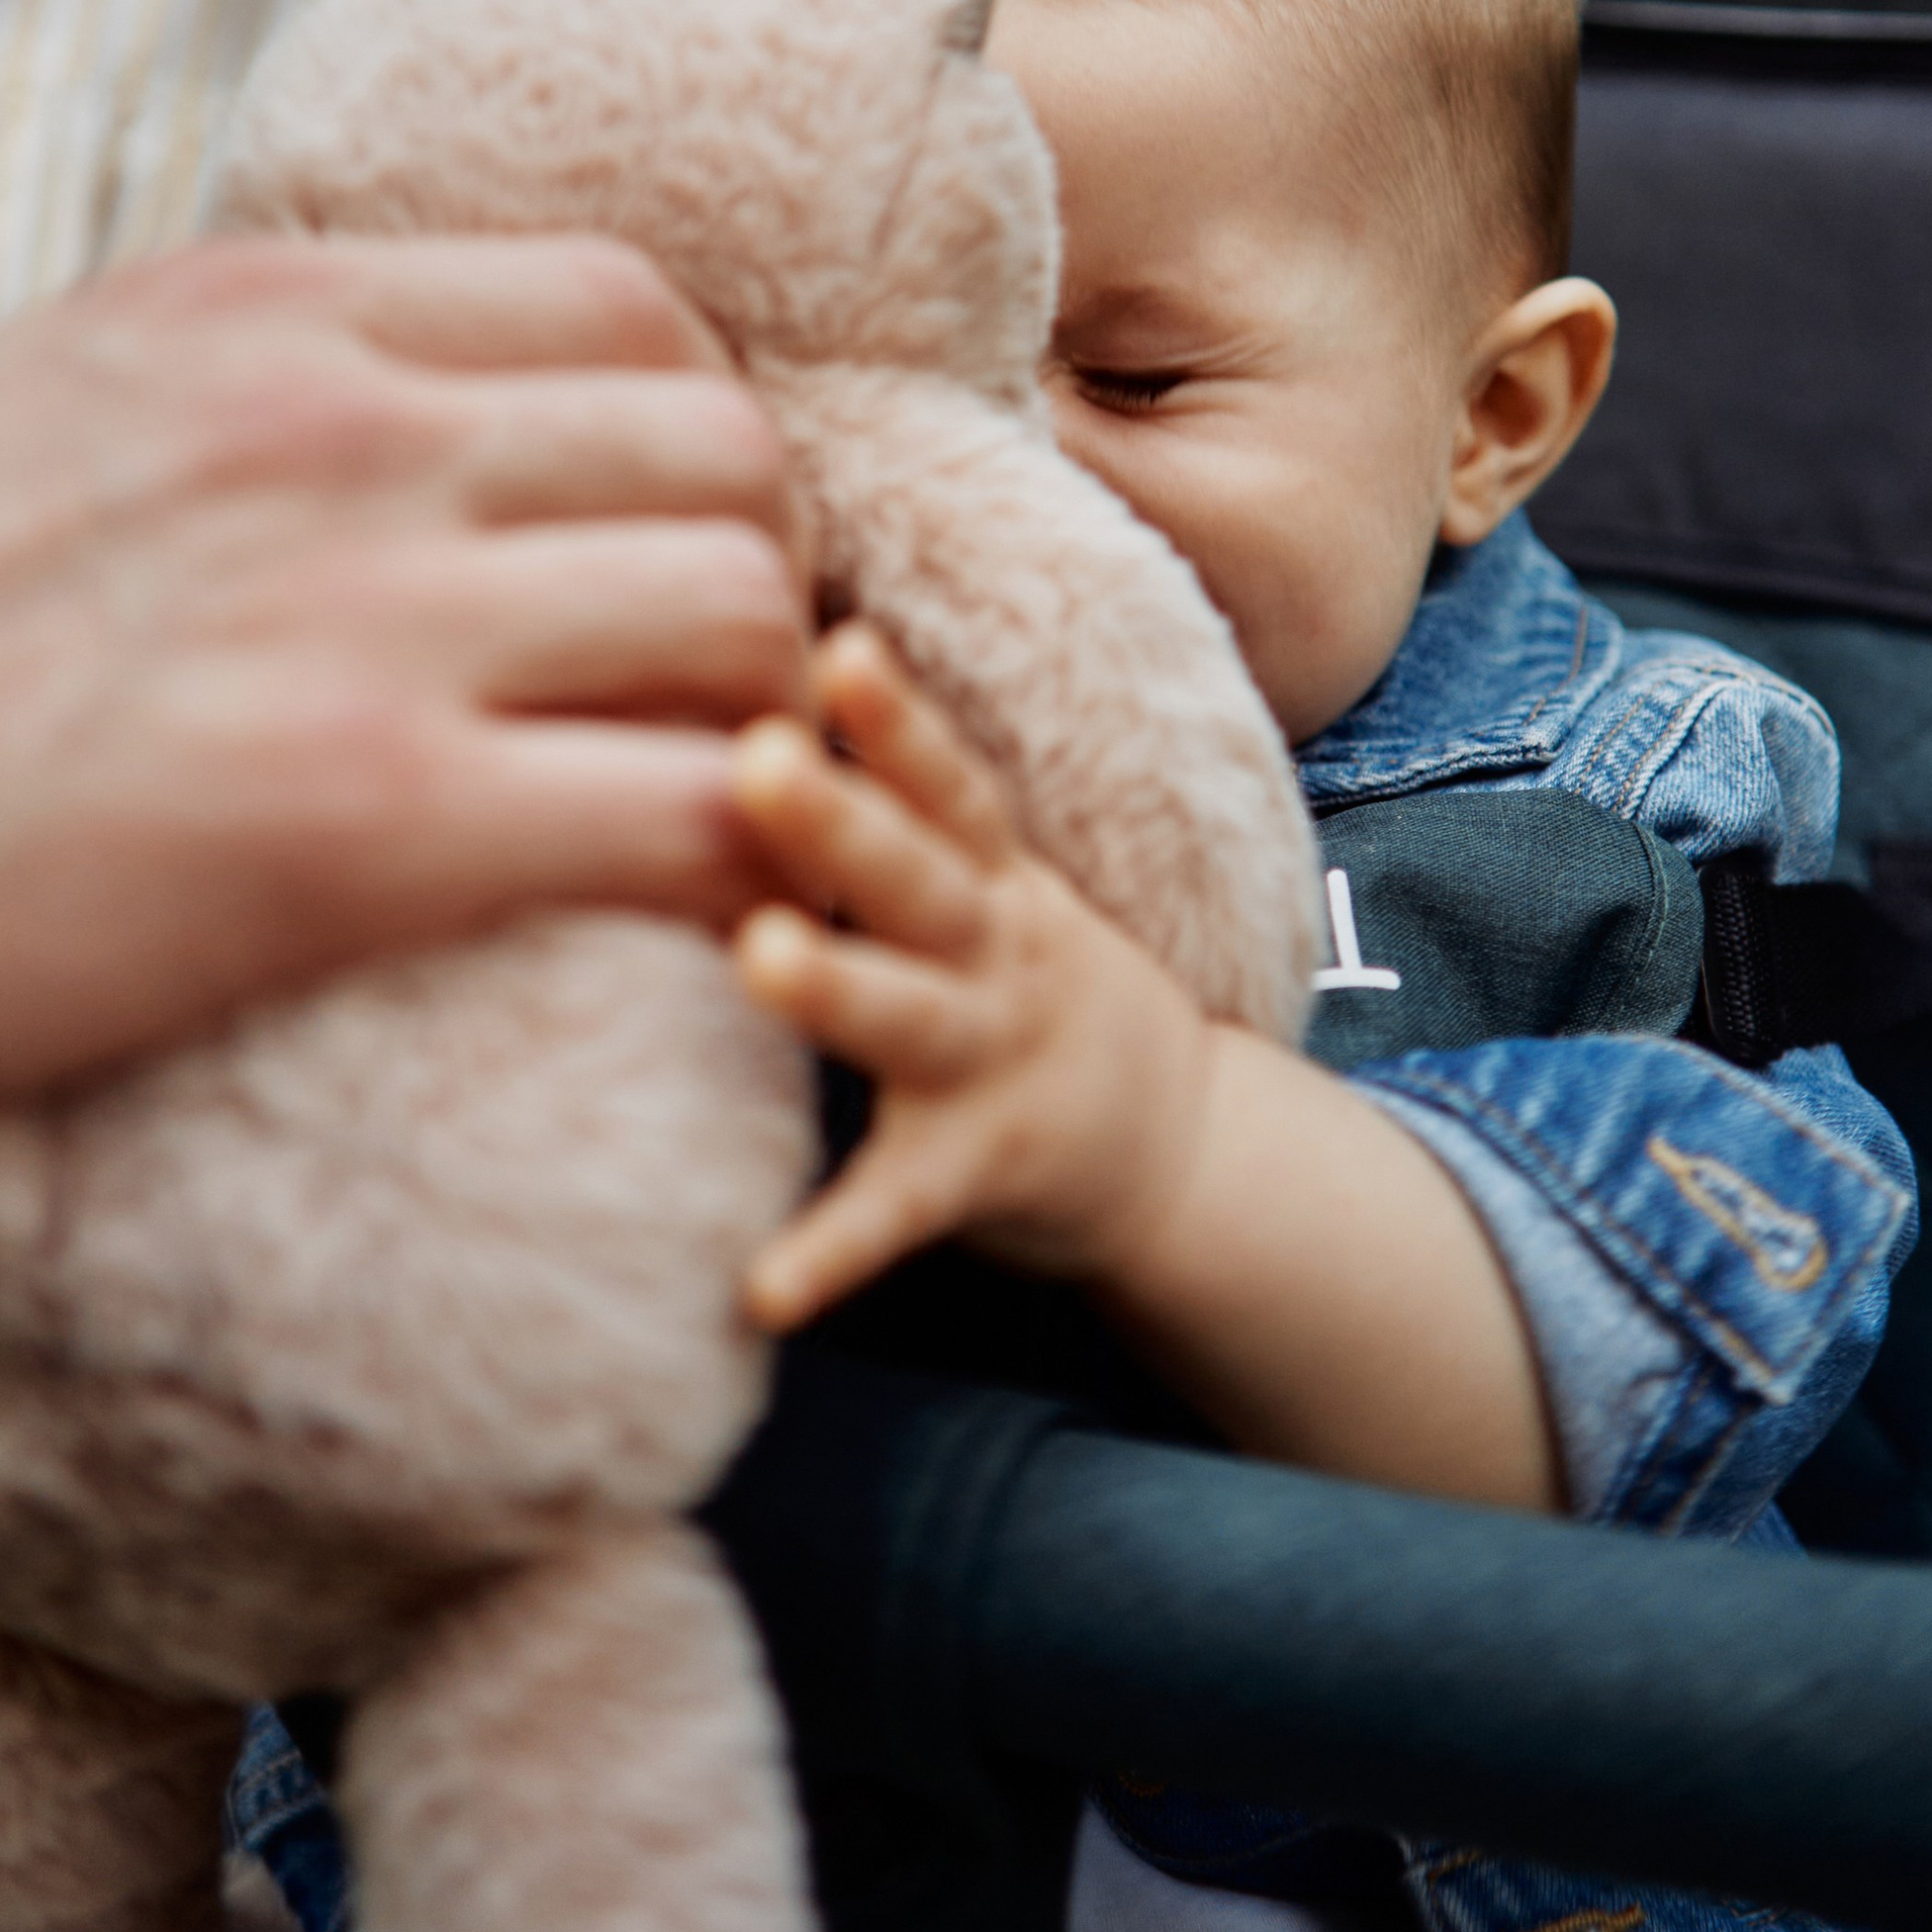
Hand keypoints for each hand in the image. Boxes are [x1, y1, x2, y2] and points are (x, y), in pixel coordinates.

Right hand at [0, 234, 807, 1143]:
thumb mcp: (3, 407)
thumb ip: (186, 404)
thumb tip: (279, 416)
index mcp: (256, 312)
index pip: (628, 311)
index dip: (693, 446)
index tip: (659, 552)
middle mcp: (342, 421)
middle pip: (727, 454)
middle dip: (759, 583)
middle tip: (705, 707)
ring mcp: (366, 610)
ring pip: (746, 615)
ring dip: (766, 728)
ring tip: (707, 821)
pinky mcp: (367, 823)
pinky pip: (688, 817)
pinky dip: (737, 876)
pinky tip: (693, 931)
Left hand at [731, 623, 1216, 1328]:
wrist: (1177, 1142)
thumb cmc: (1027, 981)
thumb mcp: (994, 883)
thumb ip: (899, 808)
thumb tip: (757, 683)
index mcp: (995, 881)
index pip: (948, 784)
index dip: (898, 717)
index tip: (839, 644)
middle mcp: (999, 956)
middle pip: (918, 876)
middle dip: (842, 817)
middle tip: (753, 756)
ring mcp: (991, 1062)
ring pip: (910, 1017)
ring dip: (836, 987)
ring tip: (758, 956)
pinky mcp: (974, 1172)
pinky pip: (895, 1213)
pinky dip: (830, 1251)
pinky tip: (760, 1288)